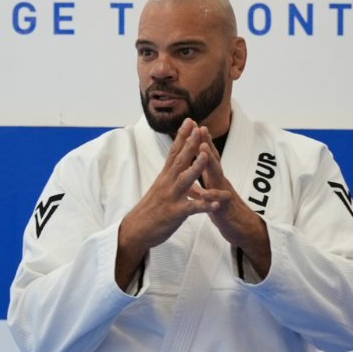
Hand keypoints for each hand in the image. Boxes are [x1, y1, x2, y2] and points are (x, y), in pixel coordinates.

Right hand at [115, 119, 219, 288]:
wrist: (136, 231)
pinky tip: (216, 202)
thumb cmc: (150, 211)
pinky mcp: (175, 214)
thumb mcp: (161, 189)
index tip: (190, 120)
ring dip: (196, 167)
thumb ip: (171, 177)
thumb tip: (180, 167)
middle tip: (198, 128)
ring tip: (207, 156)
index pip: (174, 152)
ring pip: (184, 180)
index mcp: (164, 177)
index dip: (182, 136)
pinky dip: (204, 205)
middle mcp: (166, 184)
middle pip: (179, 160)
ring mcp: (171, 198)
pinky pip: (192, 208)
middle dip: (190, 144)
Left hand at [192, 127, 271, 277]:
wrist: (243, 229)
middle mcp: (220, 182)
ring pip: (218, 175)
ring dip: (210, 162)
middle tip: (199, 127)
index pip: (207, 156)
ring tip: (201, 150)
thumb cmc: (226, 210)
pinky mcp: (226, 209)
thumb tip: (195, 168)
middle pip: (213, 159)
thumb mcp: (212, 192)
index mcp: (214, 178)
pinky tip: (204, 192)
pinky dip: (212, 196)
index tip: (192, 125)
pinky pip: (219, 201)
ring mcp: (224, 193)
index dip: (200, 141)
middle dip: (206, 143)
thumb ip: (205, 180)